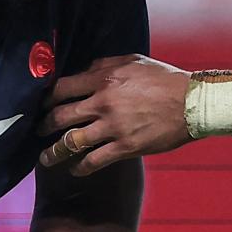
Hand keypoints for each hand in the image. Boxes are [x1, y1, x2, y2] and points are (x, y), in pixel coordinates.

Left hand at [40, 55, 190, 175]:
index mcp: (103, 79)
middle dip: (44, 125)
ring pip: (71, 142)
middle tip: (38, 131)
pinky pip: (94, 161)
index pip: (62, 88)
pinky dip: (80, 168)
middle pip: (60, 116)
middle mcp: (103, 103)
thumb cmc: (165, 79)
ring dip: (54, 152)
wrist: (193, 102)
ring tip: (46, 158)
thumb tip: (82, 72)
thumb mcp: (132, 61)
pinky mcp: (125, 147)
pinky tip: (75, 170)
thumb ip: (104, 65)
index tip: (41, 105)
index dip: (46, 98)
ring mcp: (113, 127)